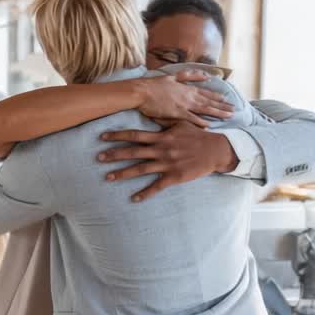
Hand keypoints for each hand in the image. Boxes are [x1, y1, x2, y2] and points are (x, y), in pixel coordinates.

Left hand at [97, 124, 239, 201]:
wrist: (216, 150)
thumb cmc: (198, 136)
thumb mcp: (181, 124)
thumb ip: (164, 121)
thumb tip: (150, 115)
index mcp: (161, 137)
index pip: (134, 135)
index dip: (117, 136)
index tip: (102, 137)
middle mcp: (161, 150)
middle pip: (132, 152)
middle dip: (114, 154)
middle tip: (98, 158)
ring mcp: (167, 164)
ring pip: (140, 169)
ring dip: (122, 174)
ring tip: (107, 177)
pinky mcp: (174, 177)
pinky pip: (156, 186)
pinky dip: (144, 193)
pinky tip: (133, 199)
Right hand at [135, 71, 234, 126]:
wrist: (141, 92)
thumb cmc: (154, 85)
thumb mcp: (173, 76)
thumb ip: (189, 76)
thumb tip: (204, 75)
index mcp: (187, 88)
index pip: (206, 93)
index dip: (217, 97)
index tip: (227, 100)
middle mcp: (188, 96)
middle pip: (209, 102)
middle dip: (222, 106)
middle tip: (234, 110)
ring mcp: (183, 105)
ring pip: (204, 109)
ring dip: (217, 113)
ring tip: (229, 116)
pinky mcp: (176, 113)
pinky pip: (192, 118)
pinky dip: (201, 121)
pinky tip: (209, 125)